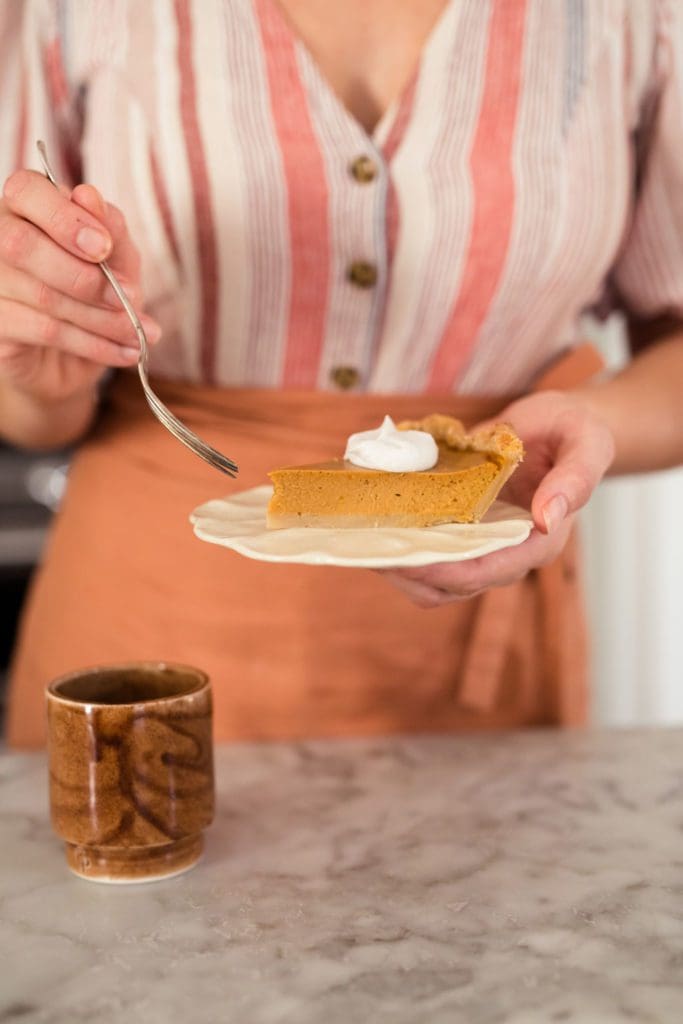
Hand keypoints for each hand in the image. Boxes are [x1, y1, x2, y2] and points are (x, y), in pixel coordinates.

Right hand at [0, 169, 160, 404]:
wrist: (77, 361)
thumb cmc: (97, 297)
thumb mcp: (118, 259)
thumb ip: (109, 227)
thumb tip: (90, 197)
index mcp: (26, 209)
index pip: (26, 191)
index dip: (65, 219)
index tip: (104, 247)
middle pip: (21, 244)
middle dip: (85, 276)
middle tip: (128, 298)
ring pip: (42, 295)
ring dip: (101, 318)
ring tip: (139, 333)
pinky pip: (44, 331)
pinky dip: (93, 343)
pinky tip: (123, 351)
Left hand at [379, 390, 615, 606]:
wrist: (560, 426)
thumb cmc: (576, 431)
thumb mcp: (587, 443)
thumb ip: (576, 479)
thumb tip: (548, 518)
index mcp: (539, 541)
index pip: (488, 571)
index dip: (445, 571)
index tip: (408, 558)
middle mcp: (509, 553)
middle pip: (452, 586)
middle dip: (409, 573)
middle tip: (368, 549)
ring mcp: (483, 546)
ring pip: (434, 581)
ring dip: (398, 567)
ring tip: (363, 541)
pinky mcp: (463, 533)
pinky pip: (428, 555)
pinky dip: (400, 547)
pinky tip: (376, 525)